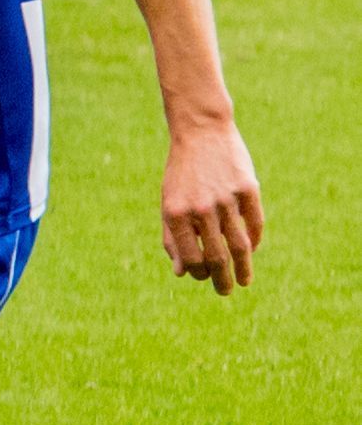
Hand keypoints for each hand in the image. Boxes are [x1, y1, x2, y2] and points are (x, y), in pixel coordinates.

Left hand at [158, 116, 263, 294]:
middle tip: (225, 292)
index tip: (205, 278)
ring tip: (244, 281)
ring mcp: (226, 199)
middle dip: (221, 280)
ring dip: (243, 269)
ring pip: (240, 246)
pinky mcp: (248, 189)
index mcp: (175, 213)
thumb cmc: (182, 174)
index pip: (190, 258)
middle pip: (216, 257)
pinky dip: (254, 240)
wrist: (200, 132)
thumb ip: (172, 238)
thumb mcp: (168, 203)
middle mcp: (201, 209)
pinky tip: (251, 250)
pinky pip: (254, 224)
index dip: (198, 273)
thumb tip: (181, 274)